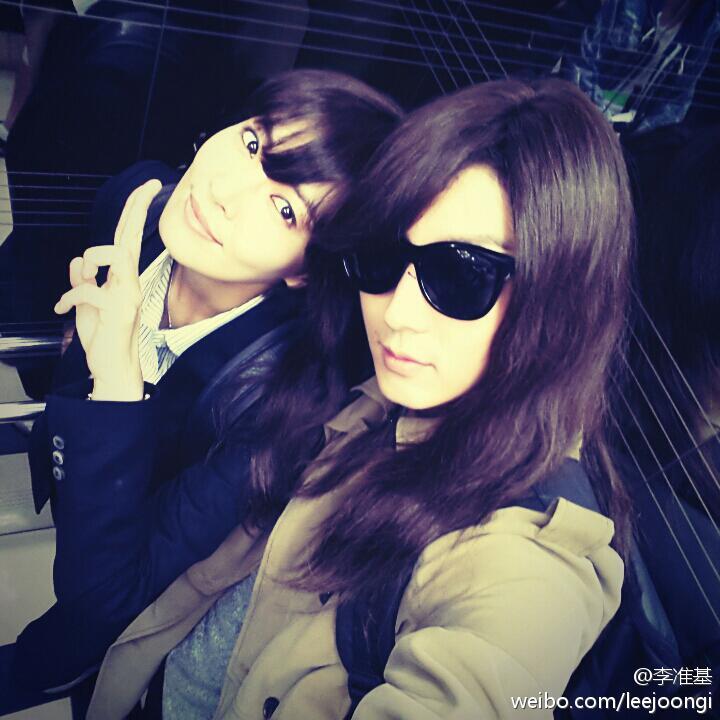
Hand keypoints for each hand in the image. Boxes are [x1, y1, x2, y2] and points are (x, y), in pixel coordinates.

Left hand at [54, 179, 161, 400]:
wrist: (112, 371)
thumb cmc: (104, 341)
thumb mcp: (85, 306)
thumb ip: (83, 281)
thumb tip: (78, 262)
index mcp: (123, 280)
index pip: (129, 240)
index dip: (136, 213)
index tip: (150, 188)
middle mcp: (130, 283)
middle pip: (131, 237)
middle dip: (137, 208)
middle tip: (152, 184)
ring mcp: (127, 296)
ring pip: (106, 256)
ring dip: (84, 269)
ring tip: (73, 294)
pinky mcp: (119, 310)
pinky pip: (86, 289)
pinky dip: (68, 297)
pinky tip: (62, 309)